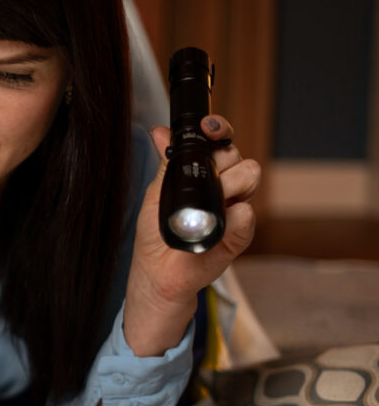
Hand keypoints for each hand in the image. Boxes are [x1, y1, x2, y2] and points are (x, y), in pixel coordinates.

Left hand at [124, 114, 259, 355]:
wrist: (158, 277)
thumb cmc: (156, 236)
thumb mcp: (156, 195)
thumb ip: (167, 163)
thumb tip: (160, 133)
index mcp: (202, 175)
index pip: (221, 143)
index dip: (218, 130)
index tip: (210, 127)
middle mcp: (223, 188)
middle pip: (238, 156)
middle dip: (221, 160)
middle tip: (202, 178)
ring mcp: (234, 210)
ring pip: (249, 177)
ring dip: (228, 185)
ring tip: (204, 206)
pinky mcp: (239, 234)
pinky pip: (247, 215)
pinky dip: (234, 217)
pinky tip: (217, 224)